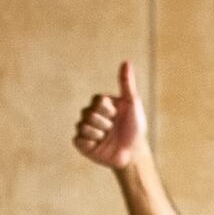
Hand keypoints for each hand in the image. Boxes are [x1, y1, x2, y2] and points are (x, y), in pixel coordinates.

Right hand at [72, 57, 149, 174]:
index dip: (108, 109)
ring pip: (82, 126)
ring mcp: (86, 130)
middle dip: (104, 123)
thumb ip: (127, 83)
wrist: (133, 152)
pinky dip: (90, 143)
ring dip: (98, 134)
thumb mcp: (132, 103)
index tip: (117, 115)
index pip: (96, 101)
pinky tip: (98, 146)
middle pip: (88, 113)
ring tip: (106, 138)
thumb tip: (126, 61)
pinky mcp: (82, 145)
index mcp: (101, 104)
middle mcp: (91, 115)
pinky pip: (78, 140)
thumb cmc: (134, 127)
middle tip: (112, 129)